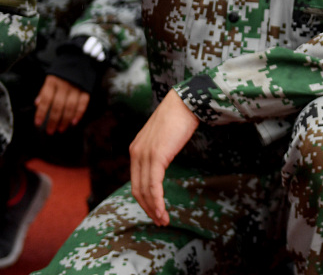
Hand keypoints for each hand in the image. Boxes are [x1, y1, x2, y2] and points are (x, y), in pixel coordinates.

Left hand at [35, 75, 89, 133]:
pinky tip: (74, 122)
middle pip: (58, 105)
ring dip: (65, 120)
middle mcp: (65, 85)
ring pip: (70, 106)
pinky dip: (79, 113)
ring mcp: (77, 87)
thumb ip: (44, 90)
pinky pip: (83, 103)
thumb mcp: (50, 77)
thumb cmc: (63, 71)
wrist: (81, 58)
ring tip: (61, 129)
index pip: (46, 99)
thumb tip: (37, 103)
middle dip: (53, 120)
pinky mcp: (86, 89)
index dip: (41, 112)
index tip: (38, 123)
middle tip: (50, 130)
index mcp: (53, 81)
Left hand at [130, 89, 198, 225]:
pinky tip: (162, 210)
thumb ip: (159, 149)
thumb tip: (163, 161)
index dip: (144, 198)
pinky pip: (153, 185)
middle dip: (147, 207)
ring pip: (144, 190)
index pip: (136, 180)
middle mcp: (136, 153)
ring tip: (162, 220)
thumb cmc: (180, 116)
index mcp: (137, 149)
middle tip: (159, 220)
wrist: (186, 101)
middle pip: (137, 189)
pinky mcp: (156, 156)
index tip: (155, 209)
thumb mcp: (164, 136)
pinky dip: (157, 200)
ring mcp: (144, 155)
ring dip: (153, 208)